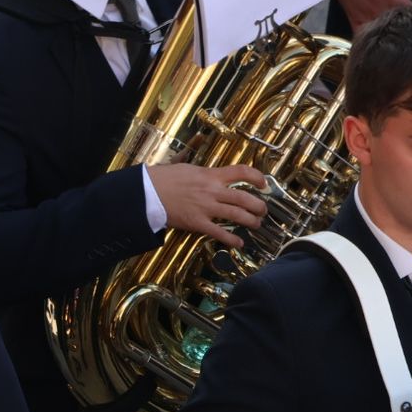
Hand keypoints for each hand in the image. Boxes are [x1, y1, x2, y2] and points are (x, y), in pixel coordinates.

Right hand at [147, 162, 267, 245]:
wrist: (147, 192)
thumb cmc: (165, 178)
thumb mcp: (188, 168)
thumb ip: (205, 172)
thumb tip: (213, 173)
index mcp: (211, 175)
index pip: (241, 172)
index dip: (257, 177)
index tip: (264, 183)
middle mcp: (212, 191)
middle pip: (245, 198)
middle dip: (259, 206)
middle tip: (262, 210)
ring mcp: (206, 208)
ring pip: (237, 215)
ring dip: (251, 221)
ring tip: (256, 224)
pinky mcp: (197, 223)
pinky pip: (219, 233)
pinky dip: (232, 240)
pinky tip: (239, 243)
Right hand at [330, 0, 411, 29]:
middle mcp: (378, 9)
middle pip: (400, 25)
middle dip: (409, 23)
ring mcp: (365, 16)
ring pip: (384, 32)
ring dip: (393, 30)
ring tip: (398, 25)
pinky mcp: (355, 20)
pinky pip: (365, 35)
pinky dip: (374, 36)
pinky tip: (380, 32)